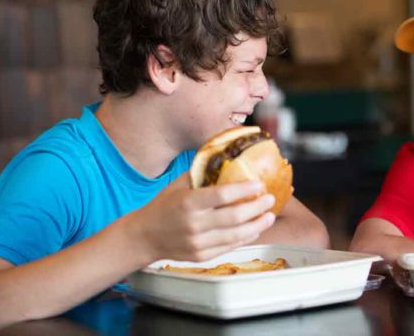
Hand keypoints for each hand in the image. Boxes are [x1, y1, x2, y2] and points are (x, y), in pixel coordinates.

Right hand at [128, 173, 275, 262]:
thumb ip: (201, 174)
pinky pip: (229, 247)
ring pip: (235, 235)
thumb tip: (226, 158)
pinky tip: (255, 229)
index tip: (259, 184)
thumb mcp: (178, 185)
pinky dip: (245, 238)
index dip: (244, 189)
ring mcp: (198, 243)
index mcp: (188, 202)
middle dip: (257, 207)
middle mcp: (193, 224)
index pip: (222, 195)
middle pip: (234, 217)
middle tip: (270, 199)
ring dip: (257, 225)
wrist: (143, 237)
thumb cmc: (163, 206)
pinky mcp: (201, 256)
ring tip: (269, 216)